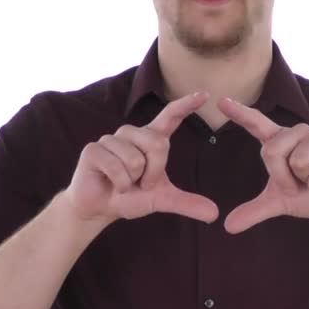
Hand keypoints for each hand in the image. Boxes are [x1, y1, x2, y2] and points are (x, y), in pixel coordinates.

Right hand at [65, 92, 218, 225]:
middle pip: (158, 144)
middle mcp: (132, 134)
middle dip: (153, 172)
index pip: (170, 116)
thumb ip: (186, 203)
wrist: (100, 209)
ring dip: (133, 180)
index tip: (204, 94)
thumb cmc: (130, 197)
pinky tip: (110, 183)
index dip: (186, 105)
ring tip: (123, 182)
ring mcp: (111, 139)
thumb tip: (214, 214)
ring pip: (136, 159)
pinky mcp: (93, 150)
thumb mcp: (161, 199)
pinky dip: (119, 184)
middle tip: (140, 183)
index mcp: (150, 139)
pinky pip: (116, 167)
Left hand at [218, 97, 308, 233]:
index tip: (221, 101)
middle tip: (299, 184)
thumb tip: (228, 227)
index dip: (240, 113)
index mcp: (280, 141)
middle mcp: (298, 133)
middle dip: (283, 177)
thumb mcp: (279, 204)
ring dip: (305, 180)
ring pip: (298, 159)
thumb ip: (254, 211)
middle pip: (272, 150)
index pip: (256, 123)